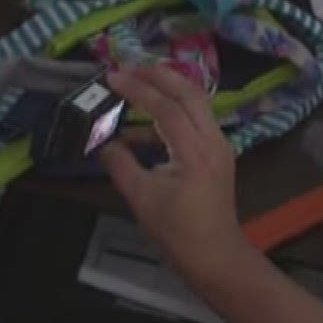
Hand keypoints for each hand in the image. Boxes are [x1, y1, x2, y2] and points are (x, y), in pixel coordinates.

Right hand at [97, 63, 254, 298]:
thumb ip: (120, 164)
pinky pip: (194, 121)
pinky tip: (143, 125)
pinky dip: (170, 113)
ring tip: (135, 85)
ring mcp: (219, 147)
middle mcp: (213, 141)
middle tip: (129, 66)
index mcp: (196, 152)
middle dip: (159, 75)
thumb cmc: (178, 231)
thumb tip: (104, 142)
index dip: (137, 89)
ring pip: (196, 104)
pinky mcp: (216, 155)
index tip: (111, 77)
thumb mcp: (141, 198)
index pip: (166, 108)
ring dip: (167, 90)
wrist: (215, 257)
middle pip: (190, 93)